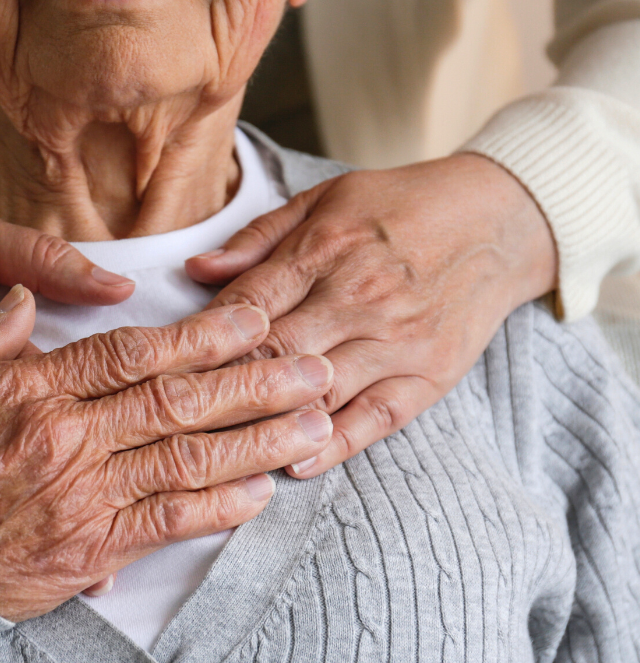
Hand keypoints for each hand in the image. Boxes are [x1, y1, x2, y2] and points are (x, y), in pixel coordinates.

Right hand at [0, 286, 334, 621]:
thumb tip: (30, 303)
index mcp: (27, 388)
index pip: (133, 352)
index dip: (202, 335)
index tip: (251, 320)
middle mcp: (64, 440)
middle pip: (179, 401)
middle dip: (256, 381)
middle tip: (313, 366)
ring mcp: (79, 500)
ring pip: (186, 461)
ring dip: (258, 441)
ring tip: (313, 423)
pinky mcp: (83, 554)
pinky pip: (165, 526)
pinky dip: (218, 508)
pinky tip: (261, 492)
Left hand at [186, 153, 556, 475]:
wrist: (498, 220)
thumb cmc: (399, 206)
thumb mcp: (326, 199)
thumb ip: (258, 238)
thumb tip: (197, 270)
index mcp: (325, 248)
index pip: (247, 304)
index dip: (200, 338)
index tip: (164, 366)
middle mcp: (358, 296)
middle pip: (273, 352)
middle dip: (219, 386)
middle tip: (173, 417)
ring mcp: (396, 339)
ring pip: (318, 390)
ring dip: (265, 421)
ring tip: (216, 450)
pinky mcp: (429, 375)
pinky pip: (374, 418)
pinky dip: (333, 445)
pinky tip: (293, 463)